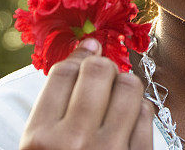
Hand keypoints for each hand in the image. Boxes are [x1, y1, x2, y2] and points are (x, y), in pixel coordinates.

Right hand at [19, 38, 153, 149]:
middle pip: (98, 71)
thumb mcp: (37, 148)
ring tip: (115, 96)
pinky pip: (146, 116)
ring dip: (124, 84)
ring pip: (128, 87)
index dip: (78, 55)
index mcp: (39, 141)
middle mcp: (74, 145)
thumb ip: (55, 104)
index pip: (64, 73)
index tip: (86, 51)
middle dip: (101, 66)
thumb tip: (88, 45)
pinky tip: (128, 118)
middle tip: (100, 76)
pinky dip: (139, 109)